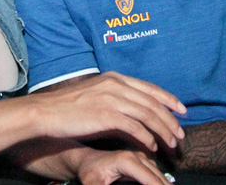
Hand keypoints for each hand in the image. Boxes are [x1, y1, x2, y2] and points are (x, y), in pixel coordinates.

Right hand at [30, 72, 186, 152]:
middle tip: (180, 133)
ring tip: (170, 143)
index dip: (168, 99)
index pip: (149, 88)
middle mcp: (115, 85)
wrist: (44, 112)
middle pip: (153, 102)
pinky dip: (147, 138)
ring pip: (148, 115)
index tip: (181, 110)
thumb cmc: (66, 107)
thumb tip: (132, 112)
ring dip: (163, 130)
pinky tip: (152, 147)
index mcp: (114, 78)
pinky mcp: (106, 115)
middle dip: (170, 119)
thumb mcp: (94, 94)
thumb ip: (114, 98)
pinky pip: (135, 127)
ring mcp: (111, 99)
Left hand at [76, 149, 172, 184]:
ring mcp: (140, 157)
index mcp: (126, 161)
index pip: (150, 179)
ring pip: (159, 174)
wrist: (85, 160)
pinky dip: (161, 181)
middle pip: (158, 176)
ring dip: (165, 184)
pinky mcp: (141, 160)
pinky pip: (155, 172)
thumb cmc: (88, 173)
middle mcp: (136, 156)